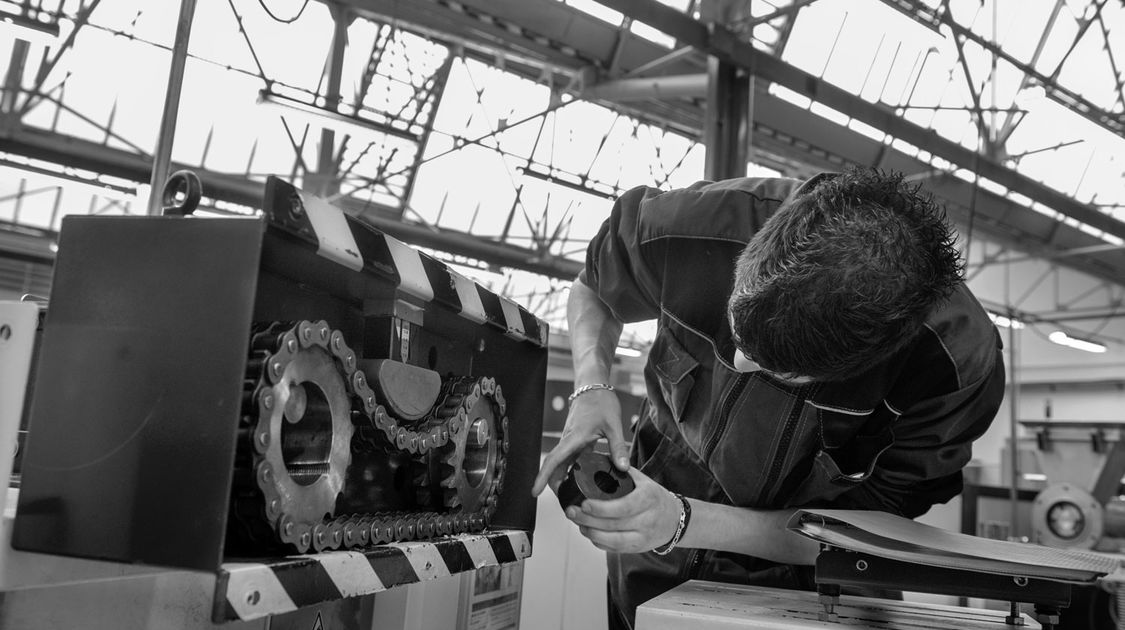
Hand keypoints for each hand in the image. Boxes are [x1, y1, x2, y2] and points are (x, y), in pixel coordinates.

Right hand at [531, 388, 628, 495]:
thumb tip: (624, 468)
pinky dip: (573, 470)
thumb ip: (618, 447)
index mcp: (574, 438)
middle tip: (563, 502)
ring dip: (562, 478)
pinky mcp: (577, 440)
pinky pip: (571, 458)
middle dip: (553, 484)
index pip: (553, 460)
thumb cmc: (601, 401)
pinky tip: (583, 479)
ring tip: (572, 496)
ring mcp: (572, 441)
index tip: (534, 491)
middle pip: (554, 466)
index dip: (542, 477)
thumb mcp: (613, 424)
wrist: (594, 385)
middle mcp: (569, 440)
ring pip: (562, 463)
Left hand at [563, 467, 681, 553]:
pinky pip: (615, 549)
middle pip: (614, 524)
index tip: (584, 503)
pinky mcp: (638, 548)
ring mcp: (643, 537)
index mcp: (648, 498)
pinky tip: (589, 532)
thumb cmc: (653, 497)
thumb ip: (621, 472)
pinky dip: (599, 541)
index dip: (602, 508)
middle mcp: (648, 519)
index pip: (624, 506)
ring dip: (591, 532)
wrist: (674, 519)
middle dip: (588, 519)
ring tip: (577, 522)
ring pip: (613, 540)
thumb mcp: (643, 480)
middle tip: (571, 511)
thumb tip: (595, 461)